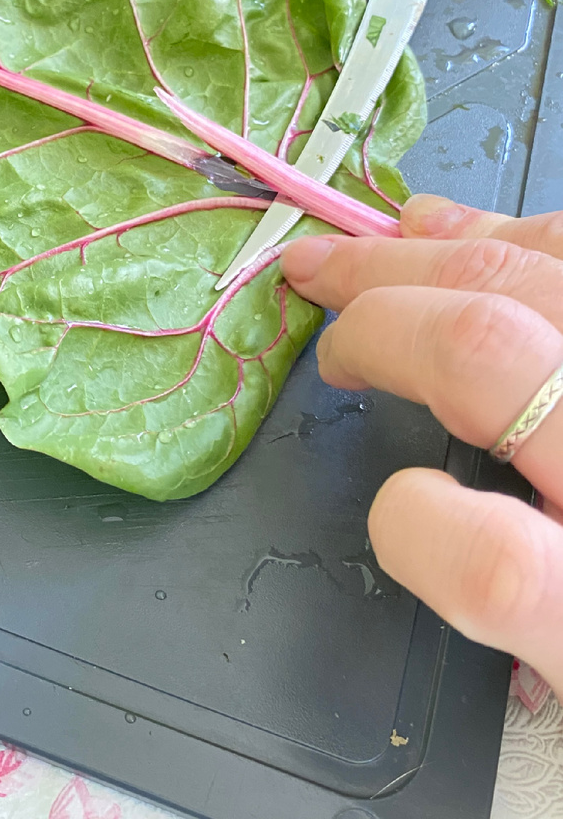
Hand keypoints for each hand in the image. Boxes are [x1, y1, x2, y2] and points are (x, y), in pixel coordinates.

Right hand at [281, 194, 562, 697]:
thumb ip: (536, 611)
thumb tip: (449, 543)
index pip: (502, 571)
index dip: (423, 533)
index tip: (397, 511)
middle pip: (488, 359)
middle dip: (376, 321)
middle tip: (309, 293)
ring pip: (534, 280)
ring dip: (422, 256)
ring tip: (360, 246)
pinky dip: (509, 234)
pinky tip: (464, 232)